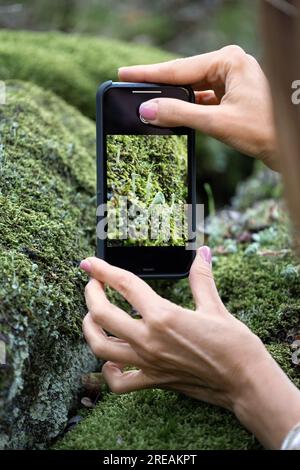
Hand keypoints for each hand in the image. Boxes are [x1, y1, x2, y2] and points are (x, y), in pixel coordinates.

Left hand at [80, 247, 299, 447]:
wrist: (245, 381)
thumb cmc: (234, 343)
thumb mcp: (215, 306)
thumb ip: (201, 278)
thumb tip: (202, 252)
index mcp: (163, 315)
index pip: (124, 285)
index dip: (103, 270)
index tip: (89, 262)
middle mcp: (149, 339)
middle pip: (102, 314)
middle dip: (91, 293)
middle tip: (93, 283)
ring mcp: (148, 362)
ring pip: (101, 346)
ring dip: (90, 328)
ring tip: (92, 315)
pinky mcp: (153, 380)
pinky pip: (119, 382)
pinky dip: (109, 371)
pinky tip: (112, 360)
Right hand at [119, 46, 278, 170]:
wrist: (289, 144)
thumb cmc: (263, 130)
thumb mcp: (217, 123)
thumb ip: (180, 115)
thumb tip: (148, 111)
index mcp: (228, 61)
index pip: (179, 68)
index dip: (149, 74)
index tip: (125, 74)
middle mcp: (230, 66)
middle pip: (185, 76)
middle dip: (159, 86)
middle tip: (131, 88)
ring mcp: (232, 80)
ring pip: (193, 89)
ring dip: (174, 99)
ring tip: (148, 104)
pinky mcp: (233, 95)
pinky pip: (203, 99)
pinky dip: (189, 108)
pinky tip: (173, 114)